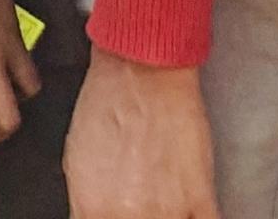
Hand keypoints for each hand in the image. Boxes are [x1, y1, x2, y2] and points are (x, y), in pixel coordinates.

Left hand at [68, 50, 221, 218]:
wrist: (141, 72)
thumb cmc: (107, 104)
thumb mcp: (76, 160)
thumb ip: (88, 202)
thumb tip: (93, 216)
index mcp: (92, 208)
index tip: (113, 215)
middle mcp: (128, 215)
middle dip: (136, 217)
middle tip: (140, 206)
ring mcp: (168, 210)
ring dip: (167, 217)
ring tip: (163, 203)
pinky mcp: (201, 197)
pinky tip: (189, 212)